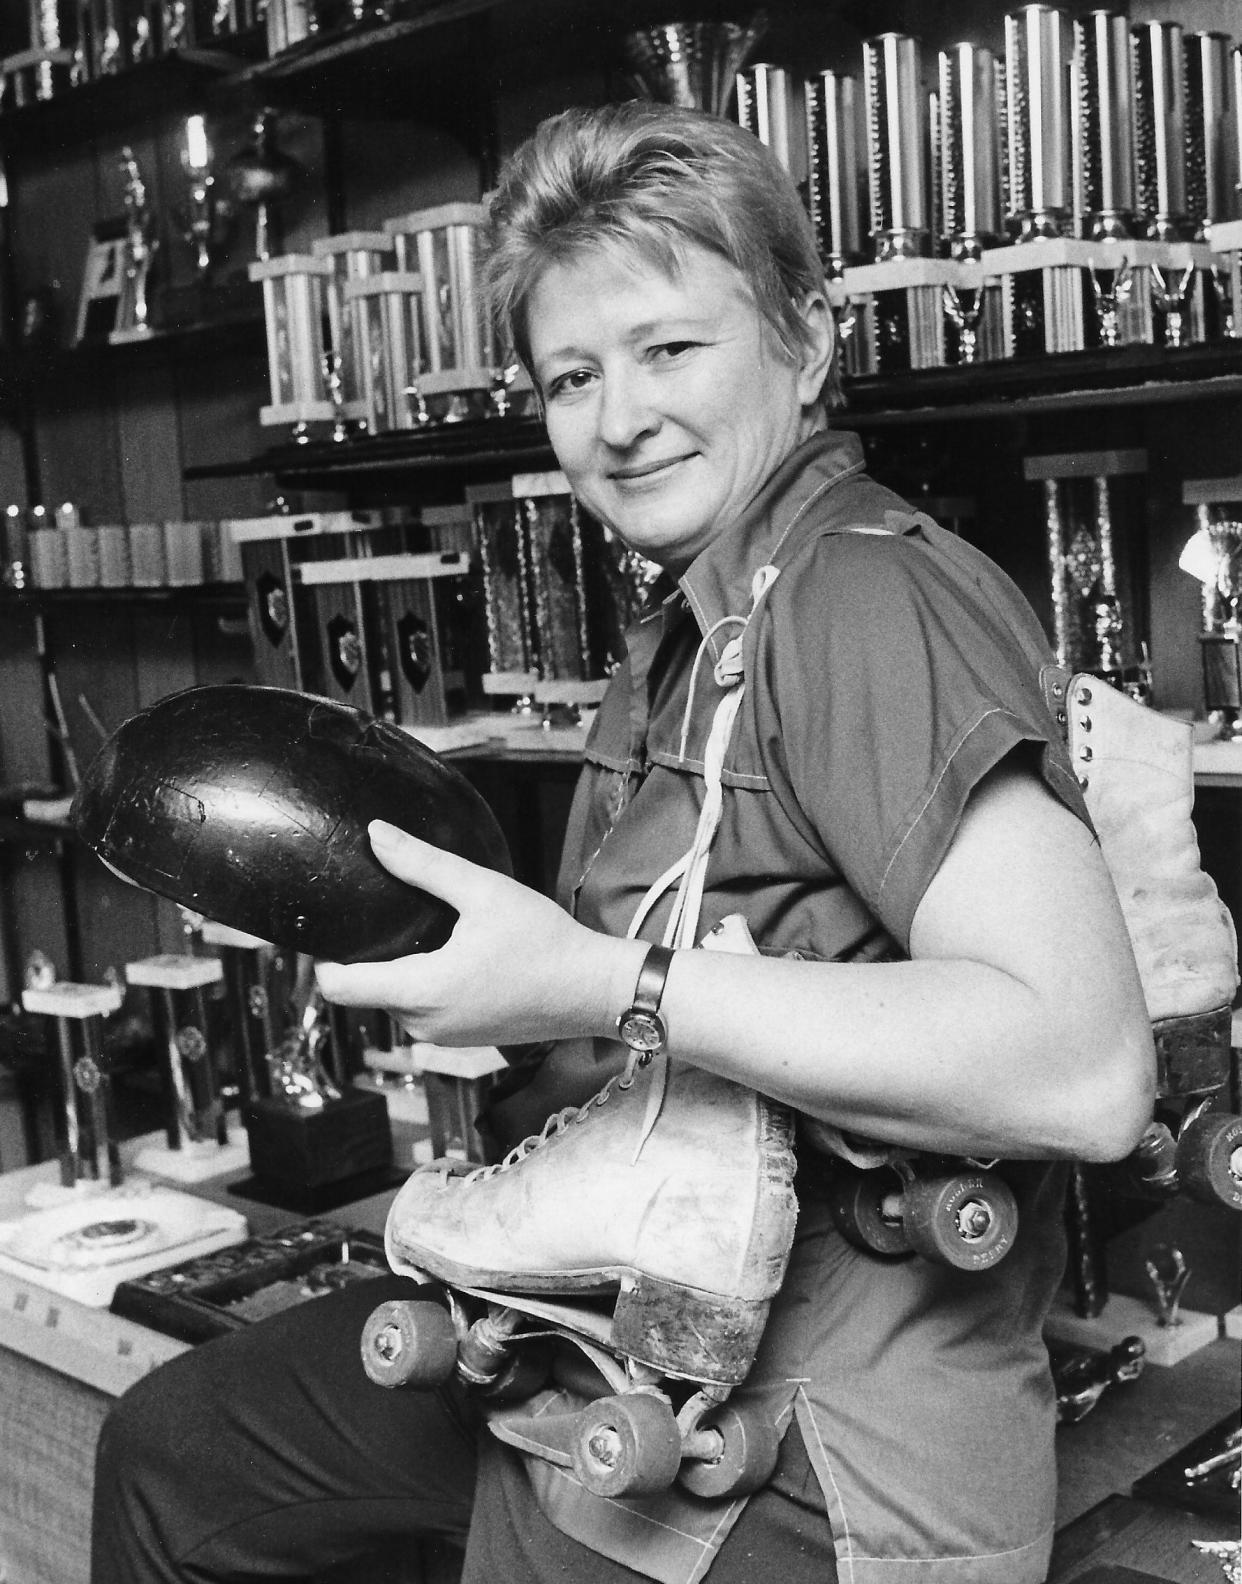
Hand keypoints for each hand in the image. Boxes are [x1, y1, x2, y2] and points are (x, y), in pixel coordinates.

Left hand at [314, 820, 641, 1049]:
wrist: (594, 990)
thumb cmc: (546, 942)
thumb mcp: (483, 891)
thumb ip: (423, 865)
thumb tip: (376, 836)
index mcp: (421, 990)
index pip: (337, 988)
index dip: (321, 958)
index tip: (325, 927)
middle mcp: (425, 1024)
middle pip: (365, 992)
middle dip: (367, 957)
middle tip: (383, 913)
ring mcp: (444, 1037)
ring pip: (395, 1002)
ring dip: (399, 971)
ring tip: (424, 931)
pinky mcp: (463, 1039)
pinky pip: (424, 1012)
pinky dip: (425, 985)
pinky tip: (453, 954)